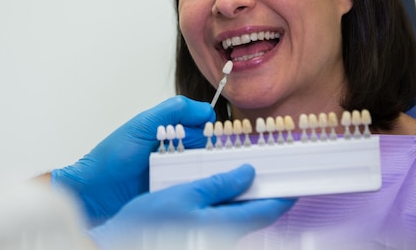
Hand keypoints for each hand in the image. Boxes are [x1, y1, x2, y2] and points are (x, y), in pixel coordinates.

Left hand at [51, 96, 213, 225]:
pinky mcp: (173, 196)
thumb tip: (206, 112)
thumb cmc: (113, 155)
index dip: (215, 132)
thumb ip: (174, 110)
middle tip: (216, 162)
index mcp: (173, 131)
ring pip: (207, 173)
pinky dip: (200, 192)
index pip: (207, 127)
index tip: (220, 139)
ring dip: (210, 175)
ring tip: (208, 180)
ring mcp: (176, 175)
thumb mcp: (143, 124)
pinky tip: (200, 194)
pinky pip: (195, 193)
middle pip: (212, 151)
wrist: (95, 191)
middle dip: (218, 155)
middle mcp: (178, 152)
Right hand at [88, 164, 295, 249]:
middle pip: (254, 216)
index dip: (282, 195)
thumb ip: (219, 185)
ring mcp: (212, 240)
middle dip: (262, 194)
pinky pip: (223, 221)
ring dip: (243, 198)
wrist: (122, 243)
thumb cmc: (148, 224)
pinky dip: (226, 204)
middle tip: (267, 172)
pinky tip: (217, 191)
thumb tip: (246, 174)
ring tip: (240, 176)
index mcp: (223, 227)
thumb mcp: (184, 195)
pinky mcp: (202, 239)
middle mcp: (223, 238)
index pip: (266, 212)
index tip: (293, 181)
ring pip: (239, 218)